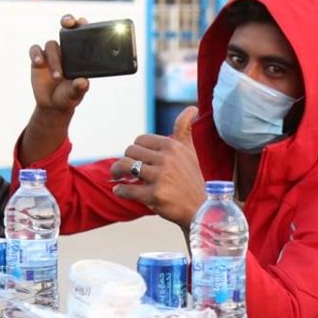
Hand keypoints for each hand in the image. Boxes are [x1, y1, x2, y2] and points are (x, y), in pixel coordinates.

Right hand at [28, 15, 89, 112]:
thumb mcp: (76, 94)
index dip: (82, 24)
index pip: (82, 35)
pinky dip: (36, 54)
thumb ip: (79, 88)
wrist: (52, 105)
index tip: (82, 22)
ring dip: (54, 59)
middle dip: (67, 21)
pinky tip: (38, 62)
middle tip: (69, 23)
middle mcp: (66, 50)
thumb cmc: (69, 96)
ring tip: (57, 77)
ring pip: (52, 45)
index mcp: (80, 55)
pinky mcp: (37, 59)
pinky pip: (35, 50)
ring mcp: (51, 53)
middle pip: (66, 28)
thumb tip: (83, 82)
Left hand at [110, 107, 204, 227]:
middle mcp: (166, 159)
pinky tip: (120, 190)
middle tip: (125, 170)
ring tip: (117, 177)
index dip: (137, 149)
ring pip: (125, 166)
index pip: (141, 139)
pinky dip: (120, 190)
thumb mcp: (190, 151)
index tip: (137, 158)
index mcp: (172, 146)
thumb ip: (185, 129)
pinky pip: (127, 189)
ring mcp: (160, 177)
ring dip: (117, 172)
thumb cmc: (192, 179)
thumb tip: (191, 108)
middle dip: (127, 160)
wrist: (201, 209)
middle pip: (130, 151)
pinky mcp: (154, 195)